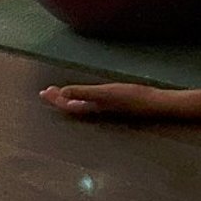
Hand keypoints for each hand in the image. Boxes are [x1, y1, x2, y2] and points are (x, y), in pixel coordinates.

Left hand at [40, 80, 178, 119]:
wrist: (157, 104)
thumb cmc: (132, 97)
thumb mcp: (106, 93)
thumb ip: (83, 93)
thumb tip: (61, 93)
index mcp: (93, 107)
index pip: (68, 105)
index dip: (55, 99)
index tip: (44, 92)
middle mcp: (97, 109)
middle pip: (73, 105)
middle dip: (60, 99)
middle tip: (47, 91)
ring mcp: (107, 108)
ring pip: (82, 105)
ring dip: (70, 98)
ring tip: (61, 93)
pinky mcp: (116, 104)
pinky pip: (92, 103)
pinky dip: (84, 98)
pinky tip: (87, 96)